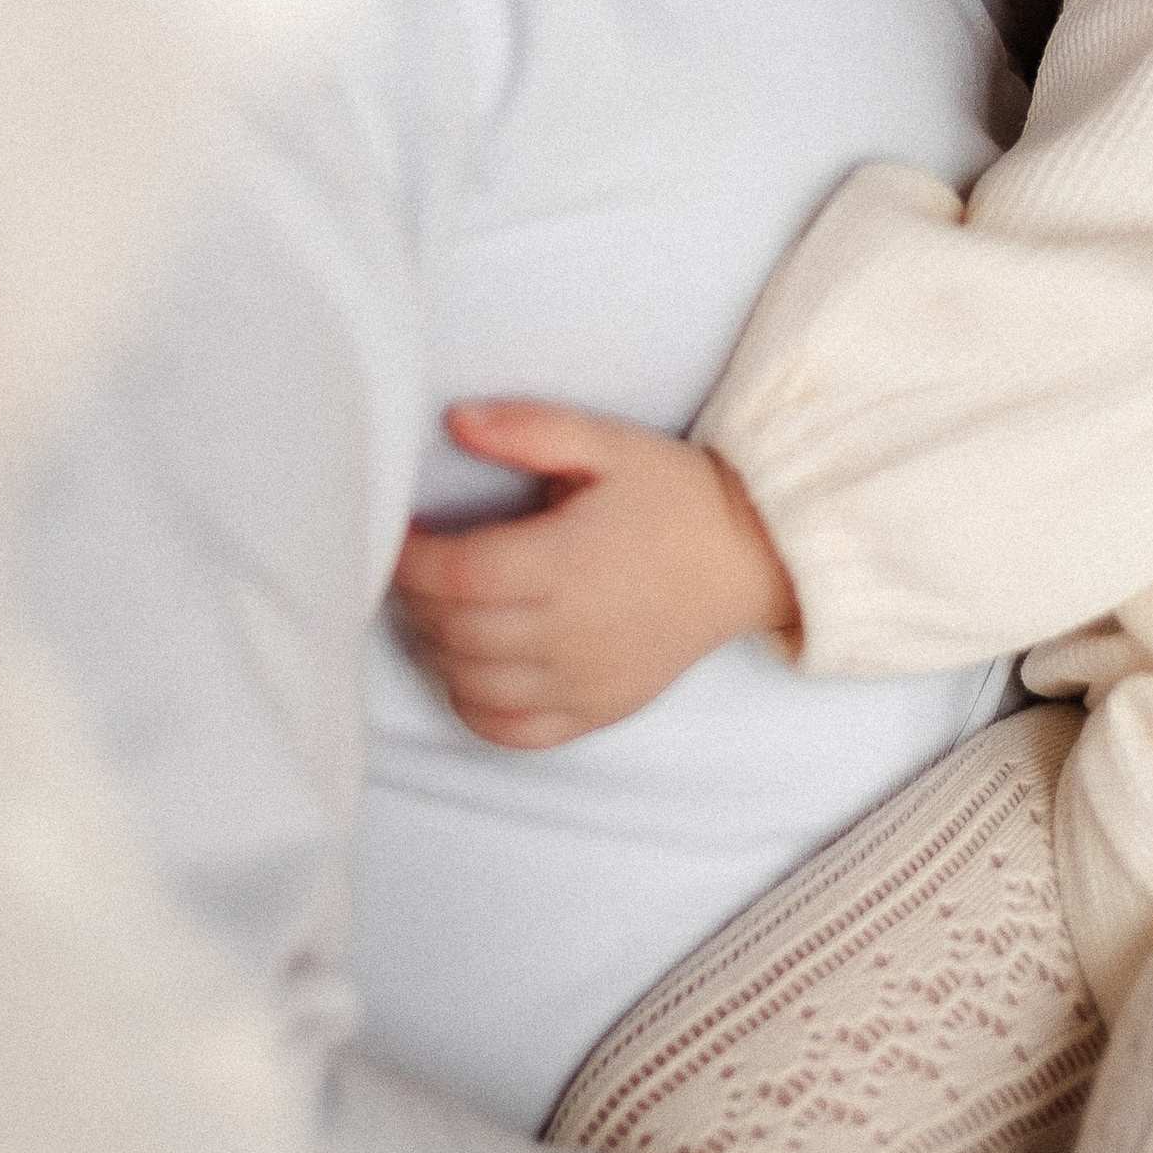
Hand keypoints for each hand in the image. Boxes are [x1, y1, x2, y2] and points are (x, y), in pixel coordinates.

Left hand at [392, 401, 798, 748]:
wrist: (749, 558)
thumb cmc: (673, 497)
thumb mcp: (607, 443)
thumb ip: (529, 429)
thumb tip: (455, 422)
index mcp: (566, 561)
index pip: (454, 575)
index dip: (410, 558)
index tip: (402, 533)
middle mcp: (570, 630)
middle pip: (454, 631)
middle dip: (418, 597)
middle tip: (420, 565)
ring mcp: (583, 680)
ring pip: (471, 683)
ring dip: (439, 648)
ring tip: (445, 608)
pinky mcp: (597, 710)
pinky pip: (511, 730)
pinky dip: (474, 704)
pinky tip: (474, 666)